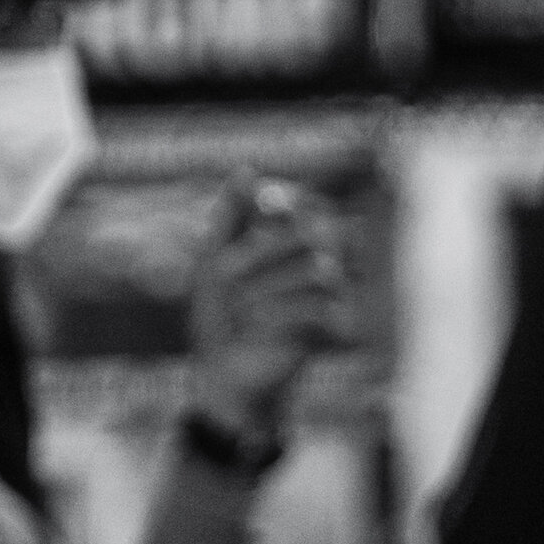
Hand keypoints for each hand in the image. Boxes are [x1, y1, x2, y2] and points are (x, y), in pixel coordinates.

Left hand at [184, 177, 345, 449]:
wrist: (226, 373)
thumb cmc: (218, 317)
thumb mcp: (213, 262)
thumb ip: (230, 217)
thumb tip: (247, 169)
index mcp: (292, 243)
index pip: (308, 205)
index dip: (287, 203)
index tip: (258, 212)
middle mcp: (317, 262)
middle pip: (314, 234)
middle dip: (265, 252)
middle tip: (229, 273)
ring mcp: (328, 294)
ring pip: (317, 270)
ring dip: (269, 287)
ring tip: (241, 309)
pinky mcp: (330, 327)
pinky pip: (317, 307)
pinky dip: (280, 314)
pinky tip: (254, 325)